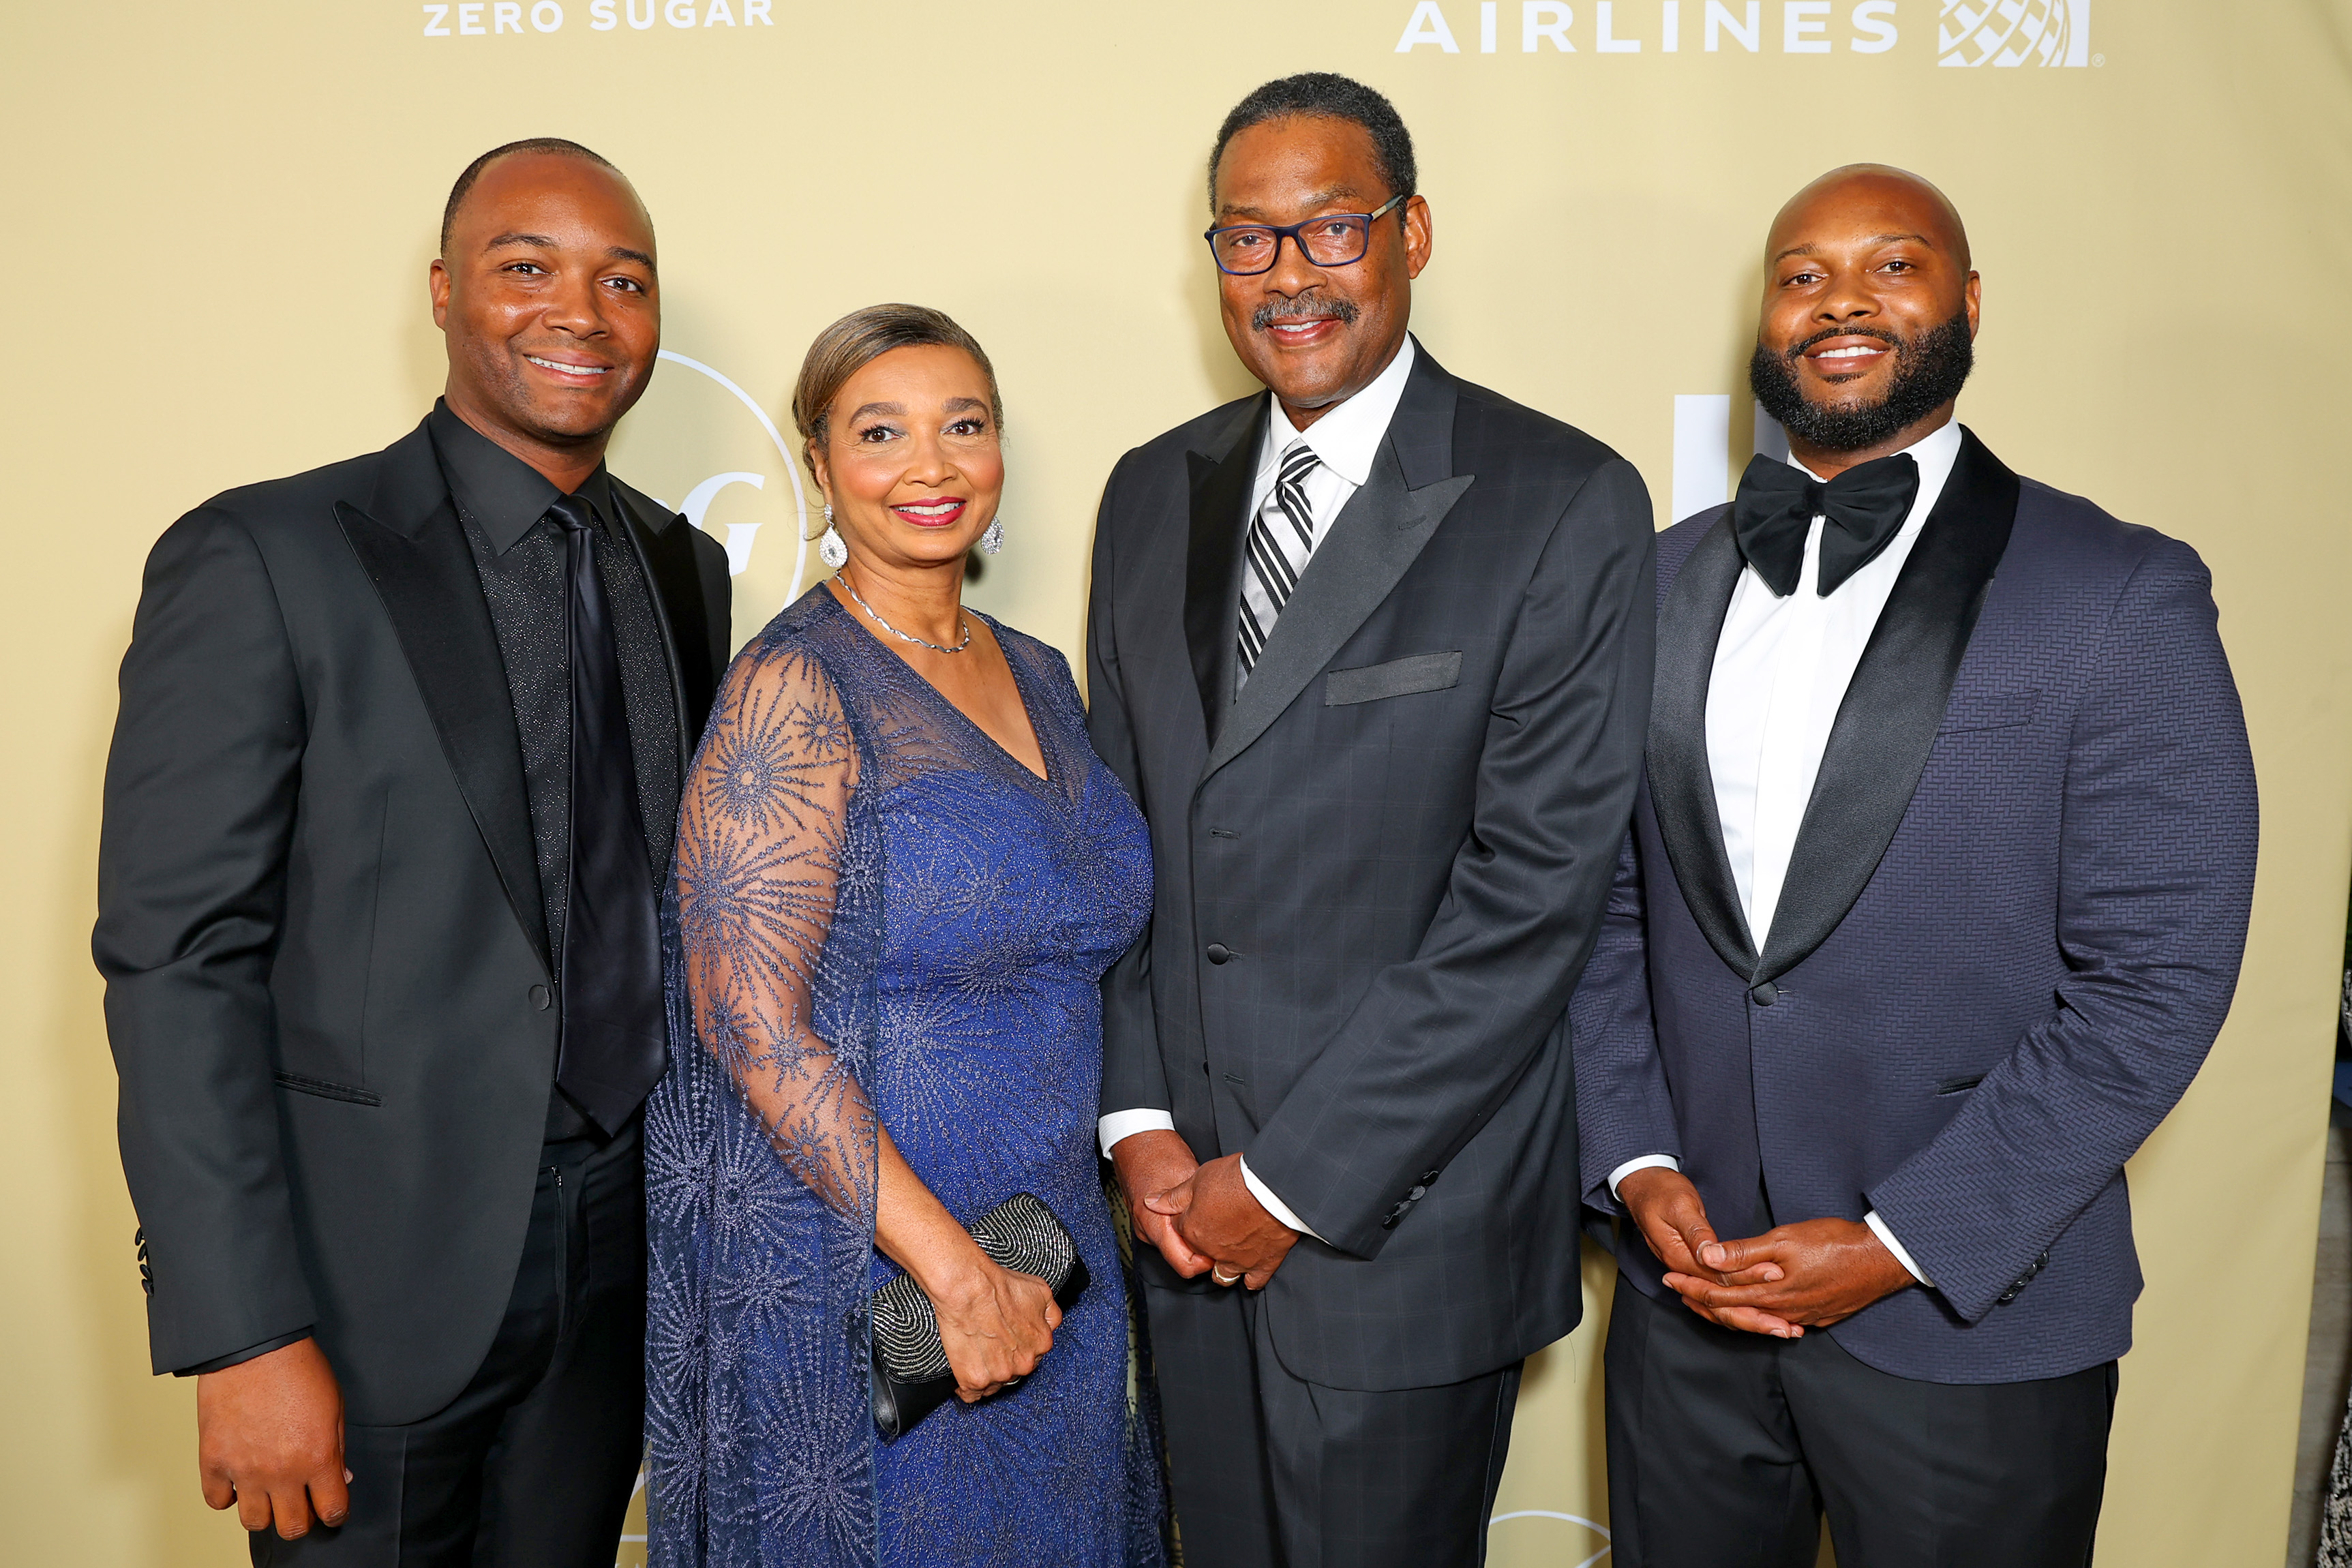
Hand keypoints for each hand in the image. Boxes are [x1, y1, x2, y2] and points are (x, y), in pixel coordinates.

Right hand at [196, 1337, 349, 1538]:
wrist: (255, 1347)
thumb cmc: (298, 1369)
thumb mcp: (335, 1406)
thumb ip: (337, 1448)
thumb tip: (340, 1479)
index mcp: (317, 1458)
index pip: (331, 1511)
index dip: (335, 1512)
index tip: (331, 1507)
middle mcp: (281, 1472)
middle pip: (291, 1527)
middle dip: (300, 1519)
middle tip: (301, 1503)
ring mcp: (244, 1470)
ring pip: (253, 1522)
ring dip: (264, 1511)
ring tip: (269, 1493)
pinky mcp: (213, 1461)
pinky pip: (216, 1501)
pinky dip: (227, 1496)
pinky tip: (238, 1480)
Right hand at [926, 1252, 1061, 1401]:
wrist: (968, 1288)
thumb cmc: (1000, 1287)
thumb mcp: (1040, 1291)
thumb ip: (1051, 1314)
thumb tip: (1049, 1325)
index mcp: (1042, 1344)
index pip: (1033, 1354)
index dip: (1018, 1345)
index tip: (1007, 1340)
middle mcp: (1024, 1364)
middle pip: (1015, 1370)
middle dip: (1005, 1360)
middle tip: (990, 1343)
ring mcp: (999, 1375)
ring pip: (995, 1383)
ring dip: (987, 1373)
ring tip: (975, 1353)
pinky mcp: (974, 1380)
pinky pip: (971, 1394)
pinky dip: (966, 1387)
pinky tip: (965, 1372)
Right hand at [1110, 1128, 1213, 1278]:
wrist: (1136, 1139)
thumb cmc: (1158, 1153)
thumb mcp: (1189, 1179)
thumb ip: (1201, 1207)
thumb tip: (1222, 1227)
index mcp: (1155, 1225)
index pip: (1185, 1265)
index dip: (1207, 1262)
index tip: (1221, 1249)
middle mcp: (1147, 1231)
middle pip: (1180, 1258)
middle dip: (1201, 1251)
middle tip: (1220, 1235)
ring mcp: (1144, 1226)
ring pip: (1174, 1246)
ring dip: (1192, 1239)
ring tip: (1209, 1222)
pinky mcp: (1147, 1220)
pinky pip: (1167, 1235)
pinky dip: (1182, 1230)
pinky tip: (1194, 1214)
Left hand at [1152, 1153, 1296, 1289]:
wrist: (1273, 1187)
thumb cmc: (1237, 1179)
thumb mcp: (1198, 1179)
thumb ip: (1173, 1197)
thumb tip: (1150, 1203)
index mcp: (1192, 1230)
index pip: (1179, 1230)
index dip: (1187, 1218)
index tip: (1198, 1209)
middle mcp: (1212, 1250)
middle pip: (1200, 1253)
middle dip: (1203, 1244)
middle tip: (1215, 1226)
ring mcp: (1237, 1261)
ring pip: (1222, 1276)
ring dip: (1221, 1267)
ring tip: (1227, 1253)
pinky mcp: (1262, 1264)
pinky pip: (1252, 1282)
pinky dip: (1250, 1278)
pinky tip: (1249, 1271)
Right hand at [1617, 1167, 1797, 1337]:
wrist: (1642, 1187)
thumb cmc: (1661, 1192)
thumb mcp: (1679, 1206)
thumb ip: (1696, 1231)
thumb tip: (1710, 1254)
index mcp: (1678, 1257)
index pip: (1719, 1278)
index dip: (1750, 1279)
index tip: (1778, 1277)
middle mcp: (1684, 1272)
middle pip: (1722, 1305)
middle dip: (1756, 1318)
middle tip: (1787, 1328)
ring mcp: (1690, 1274)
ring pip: (1722, 1308)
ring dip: (1753, 1321)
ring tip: (1783, 1330)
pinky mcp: (1697, 1270)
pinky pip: (1720, 1299)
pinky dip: (1742, 1311)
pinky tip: (1763, 1318)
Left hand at [1661, 1217, 1914, 1330]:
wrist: (1883, 1260)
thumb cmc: (1835, 1244)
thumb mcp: (1785, 1239)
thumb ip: (1745, 1251)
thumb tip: (1708, 1256)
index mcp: (1771, 1293)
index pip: (1720, 1294)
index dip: (1692, 1286)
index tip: (1669, 1279)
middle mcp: (1784, 1312)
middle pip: (1734, 1312)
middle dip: (1703, 1301)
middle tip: (1678, 1292)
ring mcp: (1803, 1317)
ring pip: (1756, 1319)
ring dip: (1728, 1310)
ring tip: (1707, 1300)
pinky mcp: (1818, 1316)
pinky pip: (1779, 1321)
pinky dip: (1758, 1316)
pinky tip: (1754, 1312)